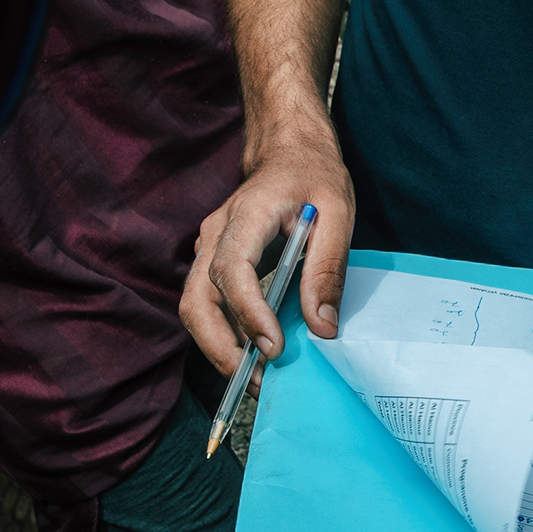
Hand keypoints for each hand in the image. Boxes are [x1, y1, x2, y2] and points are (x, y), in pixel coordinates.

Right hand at [179, 132, 353, 373]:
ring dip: (218, 349)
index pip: (232, 269)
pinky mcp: (213, 261)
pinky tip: (251, 356)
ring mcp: (208, 247)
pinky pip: (206, 304)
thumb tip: (322, 328)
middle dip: (220, 348)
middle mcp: (216, 233)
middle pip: (196, 299)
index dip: (248, 312)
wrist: (288, 149)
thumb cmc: (313, 174)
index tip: (273, 347)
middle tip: (256, 383)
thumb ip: (328, 270)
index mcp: (247, 214)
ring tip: (255, 380)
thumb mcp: (338, 213)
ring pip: (194, 308)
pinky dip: (222, 335)